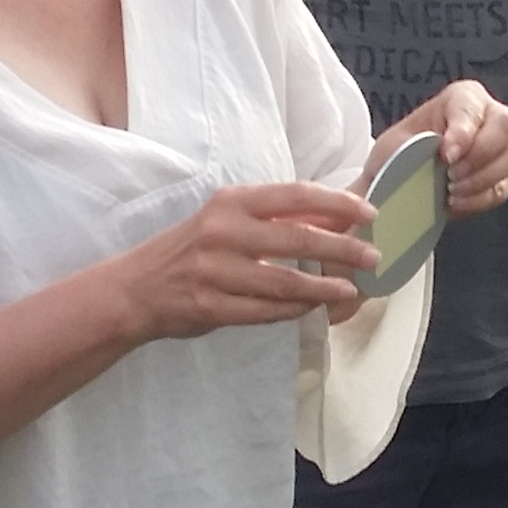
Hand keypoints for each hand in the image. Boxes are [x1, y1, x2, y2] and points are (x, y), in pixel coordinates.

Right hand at [122, 181, 381, 338]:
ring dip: (324, 288)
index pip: (294, 195)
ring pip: (285, 282)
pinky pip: (265, 311)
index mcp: (230, 202)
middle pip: (298, 239)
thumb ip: (274, 220)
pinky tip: (314, 308)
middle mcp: (222, 232)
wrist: (134, 288)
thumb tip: (335, 220)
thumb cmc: (190, 249)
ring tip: (351, 290)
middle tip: (372, 257)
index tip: (368, 213)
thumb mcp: (226, 221)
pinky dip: (295, 311)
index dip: (336, 203)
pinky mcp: (211, 307)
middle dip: (342, 248)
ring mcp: (215, 271)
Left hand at [383, 82, 507, 217]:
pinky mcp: (502, 178)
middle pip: (506, 125)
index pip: (472, 106)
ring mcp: (501, 148)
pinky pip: (502, 189)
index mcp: (462, 98)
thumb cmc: (400, 152)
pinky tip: (455, 202)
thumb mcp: (393, 146)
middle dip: (479, 155)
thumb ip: (406, 151)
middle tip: (451, 174)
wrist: (400, 179)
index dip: (463, 132)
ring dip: (480, 179)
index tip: (446, 155)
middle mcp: (489, 116)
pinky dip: (479, 200)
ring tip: (450, 190)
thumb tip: (418, 167)